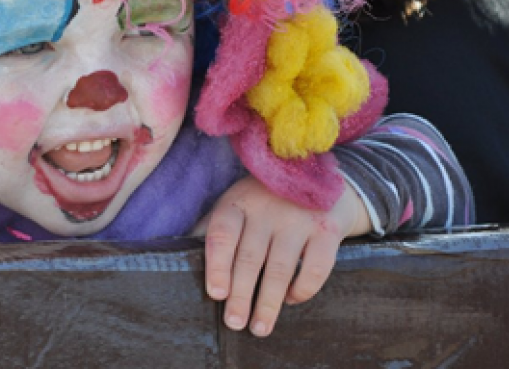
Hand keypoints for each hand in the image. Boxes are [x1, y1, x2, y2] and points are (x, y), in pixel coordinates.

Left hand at [197, 175, 370, 336]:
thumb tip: (181, 256)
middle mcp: (268, 207)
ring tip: (259, 327)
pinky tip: (291, 299)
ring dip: (269, 302)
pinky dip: (302, 289)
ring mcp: (299, 218)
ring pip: (281, 268)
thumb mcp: (237, 204)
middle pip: (250, 257)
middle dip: (241, 295)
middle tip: (234, 323)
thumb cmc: (266, 201)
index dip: (217, 265)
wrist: (320, 182)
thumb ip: (215, 228)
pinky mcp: (327, 229)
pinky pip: (315, 267)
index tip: (216, 294)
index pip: (223, 234)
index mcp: (239, 201)